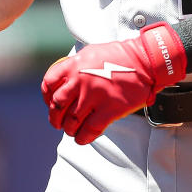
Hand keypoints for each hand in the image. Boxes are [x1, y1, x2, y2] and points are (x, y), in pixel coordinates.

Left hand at [42, 24, 186, 143]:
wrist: (144, 61)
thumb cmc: (119, 57)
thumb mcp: (90, 53)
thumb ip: (74, 66)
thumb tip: (63, 81)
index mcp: (74, 65)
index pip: (49, 83)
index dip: (46, 97)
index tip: (49, 103)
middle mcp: (80, 81)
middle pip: (57, 105)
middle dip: (55, 118)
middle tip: (57, 123)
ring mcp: (94, 96)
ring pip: (72, 120)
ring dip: (69, 129)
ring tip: (71, 130)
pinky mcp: (109, 110)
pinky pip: (89, 129)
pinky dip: (83, 137)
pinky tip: (82, 138)